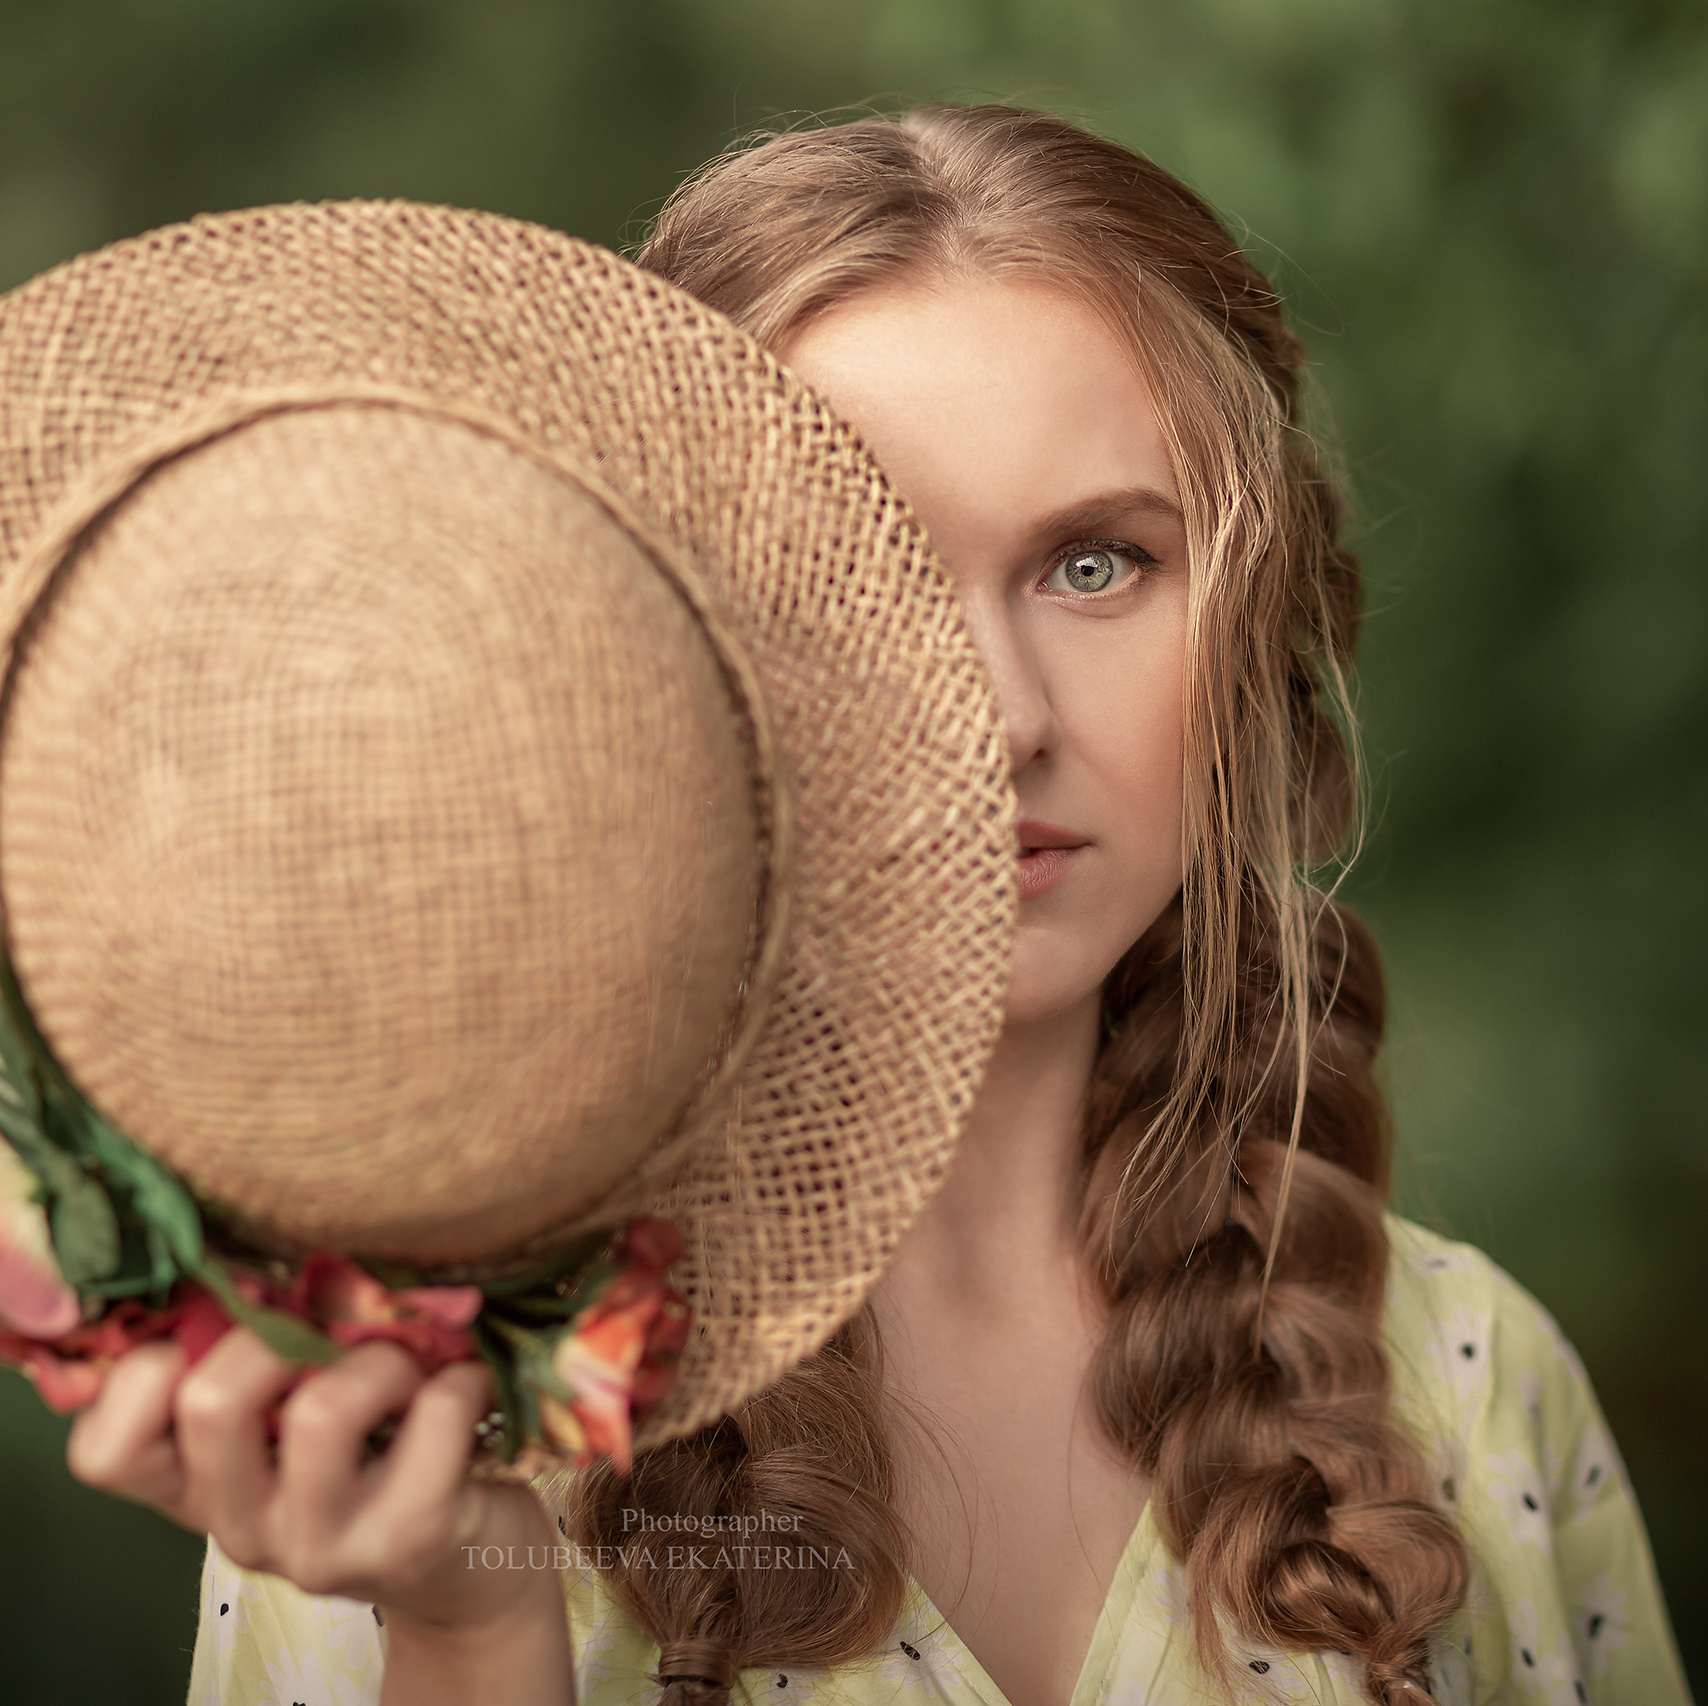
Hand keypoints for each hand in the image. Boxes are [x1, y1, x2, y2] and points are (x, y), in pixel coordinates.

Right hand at [65, 1328, 575, 1703]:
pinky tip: (466, 1389)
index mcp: (196, 1490)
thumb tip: (248, 1259)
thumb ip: (255, 1366)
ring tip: (410, 1367)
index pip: (105, 1450)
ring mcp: (320, 1545)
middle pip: (210, 1403)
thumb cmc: (372, 1461)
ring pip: (324, 1409)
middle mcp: (242, 1527)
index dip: (147, 1368)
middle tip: (332, 1331)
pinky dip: (461, 1378)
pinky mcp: (407, 1538)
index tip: (225, 1319)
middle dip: (281, 1332)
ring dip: (383, 1358)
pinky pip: (435, 1413)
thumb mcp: (291, 1424)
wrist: (466, 1564)